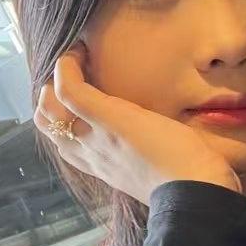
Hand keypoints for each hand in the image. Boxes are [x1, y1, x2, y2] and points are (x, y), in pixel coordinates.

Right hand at [34, 42, 241, 204]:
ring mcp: (96, 137)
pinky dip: (67, 67)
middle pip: (48, 126)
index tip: (81, 98)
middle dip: (49, 99)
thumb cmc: (193, 183)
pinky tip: (79, 52)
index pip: (67, 144)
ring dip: (54, 81)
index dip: (64, 118)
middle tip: (70, 77)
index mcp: (105, 168)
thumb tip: (168, 143)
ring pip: (49, 110)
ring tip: (75, 63)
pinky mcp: (108, 119)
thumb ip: (153, 156)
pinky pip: (69, 89)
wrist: (197, 194)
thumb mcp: (163, 168)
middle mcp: (92, 155)